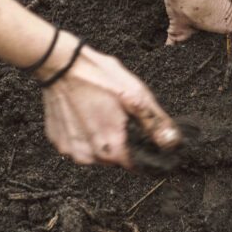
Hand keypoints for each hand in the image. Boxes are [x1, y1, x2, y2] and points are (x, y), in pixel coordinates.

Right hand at [39, 34, 179, 168]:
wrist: (61, 64)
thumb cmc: (98, 76)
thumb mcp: (136, 95)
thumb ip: (155, 123)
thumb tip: (173, 143)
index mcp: (110, 147)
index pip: (137, 167)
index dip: (146, 155)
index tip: (147, 140)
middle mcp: (88, 155)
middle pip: (117, 160)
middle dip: (124, 143)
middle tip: (121, 117)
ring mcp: (70, 149)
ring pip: (98, 154)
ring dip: (104, 139)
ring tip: (102, 113)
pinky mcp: (58, 140)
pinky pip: (80, 145)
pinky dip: (86, 135)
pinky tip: (86, 114)